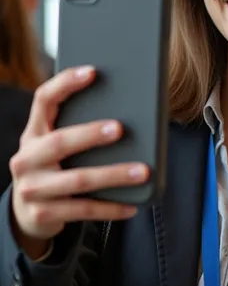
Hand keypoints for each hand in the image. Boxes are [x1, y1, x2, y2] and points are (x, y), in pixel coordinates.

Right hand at [9, 66, 147, 256]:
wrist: (27, 213)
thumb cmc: (52, 169)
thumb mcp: (53, 147)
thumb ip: (74, 129)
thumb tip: (126, 113)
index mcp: (33, 133)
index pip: (43, 99)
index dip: (65, 83)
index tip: (92, 71)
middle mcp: (27, 159)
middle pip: (60, 142)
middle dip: (91, 134)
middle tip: (120, 129)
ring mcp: (32, 188)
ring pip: (79, 180)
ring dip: (114, 175)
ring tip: (142, 171)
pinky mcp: (43, 213)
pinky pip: (84, 209)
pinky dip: (111, 207)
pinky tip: (132, 205)